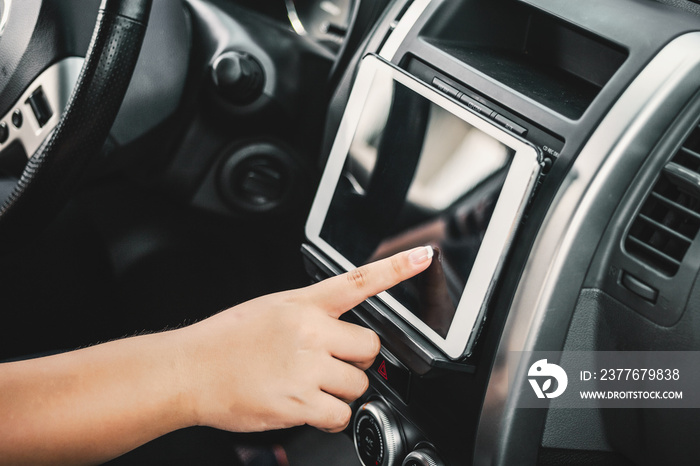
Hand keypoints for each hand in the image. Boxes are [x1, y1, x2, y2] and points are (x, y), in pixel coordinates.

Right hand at [180, 246, 433, 432]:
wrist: (190, 370)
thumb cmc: (226, 340)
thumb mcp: (270, 309)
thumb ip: (310, 315)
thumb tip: (338, 329)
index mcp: (303, 305)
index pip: (359, 281)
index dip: (396, 268)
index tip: (423, 255)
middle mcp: (309, 333)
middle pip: (370, 349)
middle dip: (357, 362)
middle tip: (331, 365)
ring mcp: (305, 369)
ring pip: (358, 385)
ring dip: (341, 391)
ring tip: (308, 386)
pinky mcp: (298, 403)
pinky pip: (340, 415)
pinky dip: (330, 417)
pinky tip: (307, 407)